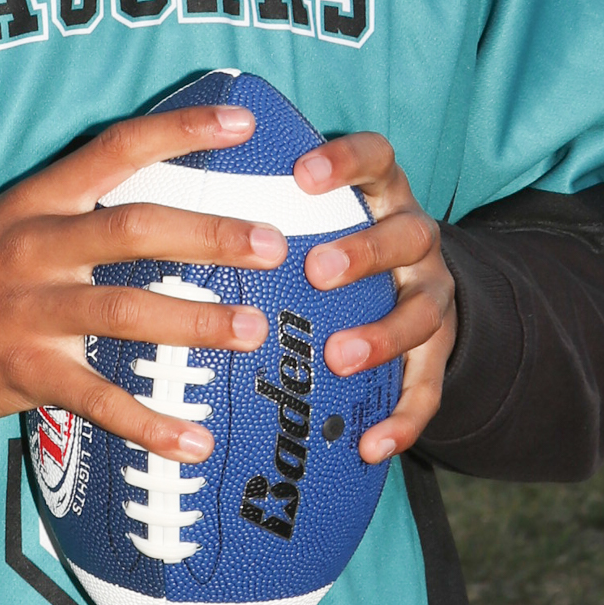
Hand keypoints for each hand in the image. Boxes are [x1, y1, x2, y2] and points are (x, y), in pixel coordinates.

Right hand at [0, 104, 285, 461]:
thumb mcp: (15, 218)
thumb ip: (82, 205)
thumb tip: (172, 197)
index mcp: (40, 199)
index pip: (117, 148)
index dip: (182, 130)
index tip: (244, 123)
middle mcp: (37, 247)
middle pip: (135, 228)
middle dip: (210, 235)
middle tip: (273, 244)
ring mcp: (32, 311)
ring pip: (126, 312)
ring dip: (196, 323)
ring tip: (253, 332)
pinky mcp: (28, 372)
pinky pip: (99, 401)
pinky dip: (150, 425)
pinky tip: (197, 441)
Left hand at [291, 132, 455, 464]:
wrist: (411, 287)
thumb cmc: (333, 243)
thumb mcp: (314, 213)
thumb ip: (264, 204)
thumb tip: (166, 194)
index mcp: (382, 194)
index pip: (376, 158)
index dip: (345, 162)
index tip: (301, 175)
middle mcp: (415, 237)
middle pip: (407, 234)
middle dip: (363, 251)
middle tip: (315, 270)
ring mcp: (432, 294)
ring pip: (424, 311)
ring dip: (383, 335)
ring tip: (339, 357)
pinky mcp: (438, 351)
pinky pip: (429, 388)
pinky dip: (401, 419)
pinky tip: (369, 446)